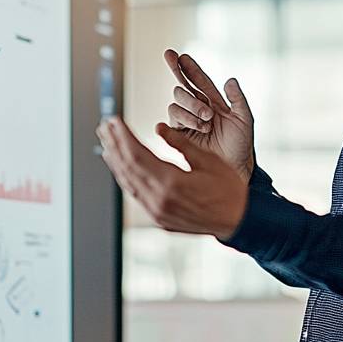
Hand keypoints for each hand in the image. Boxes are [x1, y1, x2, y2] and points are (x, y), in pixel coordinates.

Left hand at [96, 117, 247, 239]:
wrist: (238, 221)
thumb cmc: (228, 190)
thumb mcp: (208, 161)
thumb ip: (181, 144)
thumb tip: (160, 127)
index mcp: (172, 183)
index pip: (137, 155)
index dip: (123, 136)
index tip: (114, 120)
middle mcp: (159, 200)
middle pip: (128, 167)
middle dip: (114, 144)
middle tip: (104, 126)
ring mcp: (157, 212)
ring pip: (128, 183)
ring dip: (115, 161)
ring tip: (106, 143)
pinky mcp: (159, 218)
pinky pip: (136, 195)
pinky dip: (126, 179)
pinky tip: (121, 168)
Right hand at [163, 49, 254, 181]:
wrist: (233, 168)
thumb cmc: (240, 144)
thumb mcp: (245, 119)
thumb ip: (238, 99)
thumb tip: (230, 80)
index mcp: (212, 100)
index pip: (196, 79)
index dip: (186, 67)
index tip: (175, 55)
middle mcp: (196, 108)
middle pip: (181, 90)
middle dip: (192, 100)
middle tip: (208, 114)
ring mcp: (186, 121)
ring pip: (175, 105)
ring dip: (191, 113)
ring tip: (206, 126)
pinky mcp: (178, 135)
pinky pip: (171, 122)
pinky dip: (182, 122)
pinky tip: (195, 128)